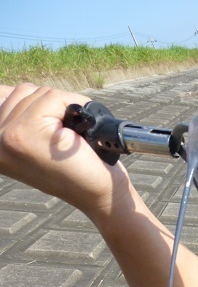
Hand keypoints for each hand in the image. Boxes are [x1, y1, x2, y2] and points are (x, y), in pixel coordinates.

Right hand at [0, 84, 129, 219]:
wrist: (100, 195)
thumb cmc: (78, 169)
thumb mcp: (39, 141)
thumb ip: (20, 117)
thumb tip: (12, 92)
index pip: (5, 95)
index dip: (37, 106)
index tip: (53, 127)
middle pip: (24, 92)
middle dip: (53, 109)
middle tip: (66, 139)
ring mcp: (6, 136)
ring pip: (40, 93)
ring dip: (65, 110)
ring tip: (70, 140)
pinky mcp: (26, 133)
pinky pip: (54, 98)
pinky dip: (76, 108)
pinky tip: (78, 136)